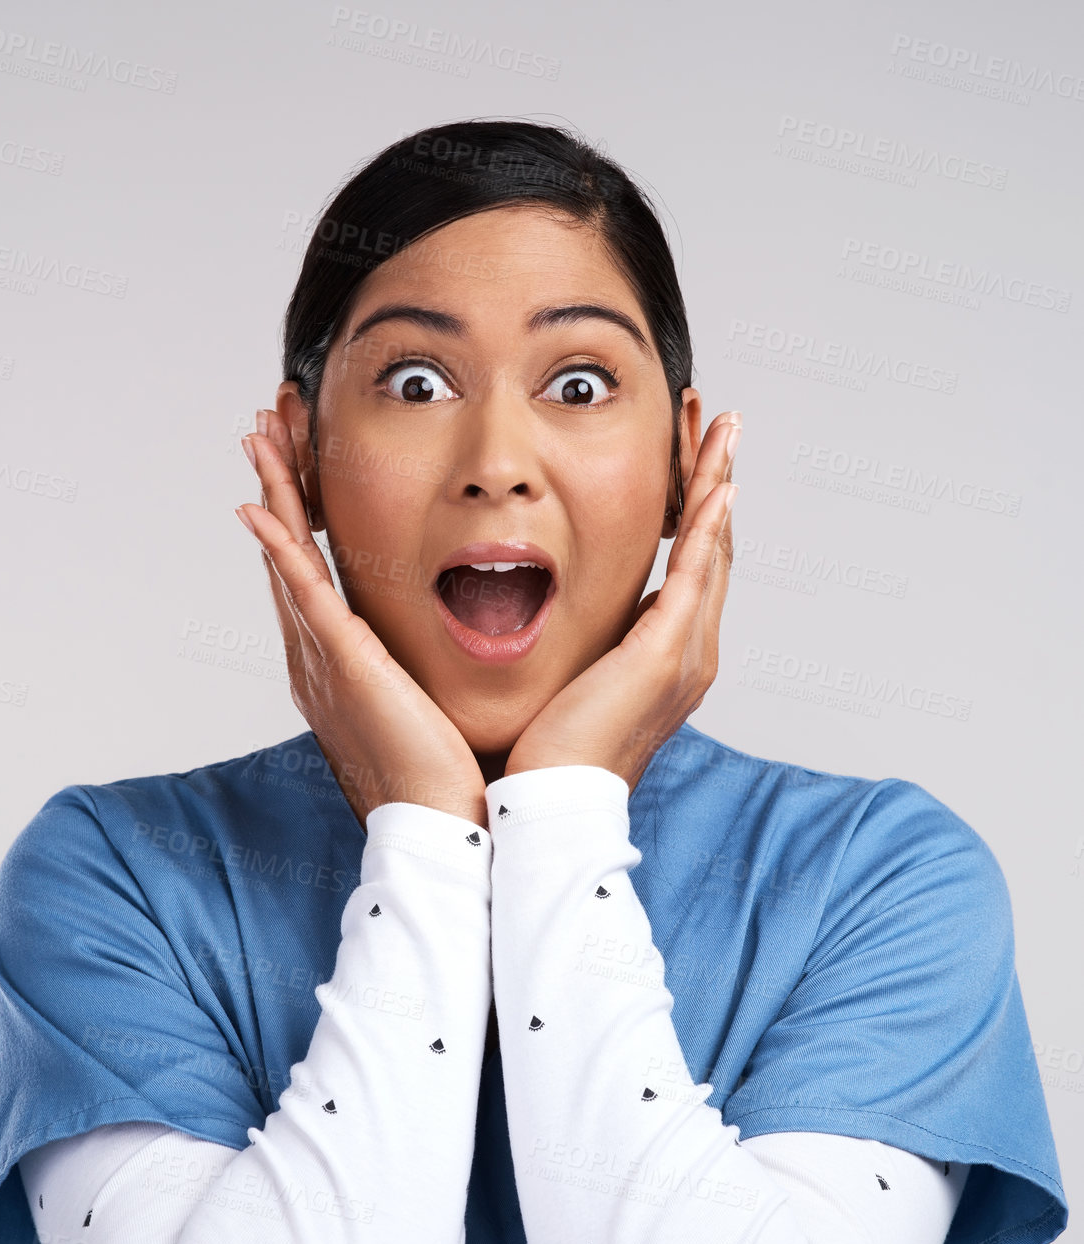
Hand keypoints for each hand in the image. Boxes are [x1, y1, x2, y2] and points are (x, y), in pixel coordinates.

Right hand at [237, 410, 487, 830]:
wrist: (444, 821)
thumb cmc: (449, 768)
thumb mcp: (434, 694)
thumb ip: (433, 656)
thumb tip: (473, 627)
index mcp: (343, 660)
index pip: (316, 567)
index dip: (304, 508)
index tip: (304, 453)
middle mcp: (320, 655)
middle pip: (289, 551)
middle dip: (279, 483)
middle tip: (266, 422)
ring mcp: (323, 658)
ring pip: (288, 558)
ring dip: (272, 493)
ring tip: (257, 436)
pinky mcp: (341, 665)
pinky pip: (303, 594)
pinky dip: (279, 548)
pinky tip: (258, 507)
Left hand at [504, 412, 739, 791]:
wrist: (550, 805)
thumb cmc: (545, 755)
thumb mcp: (567, 680)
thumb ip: (575, 643)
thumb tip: (548, 614)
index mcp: (667, 658)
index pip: (690, 564)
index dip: (693, 506)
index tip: (685, 454)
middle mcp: (691, 652)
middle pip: (714, 546)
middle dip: (714, 477)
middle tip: (711, 418)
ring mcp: (685, 653)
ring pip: (713, 548)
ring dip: (717, 480)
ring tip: (718, 425)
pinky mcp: (666, 654)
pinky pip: (695, 574)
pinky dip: (708, 524)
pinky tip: (715, 481)